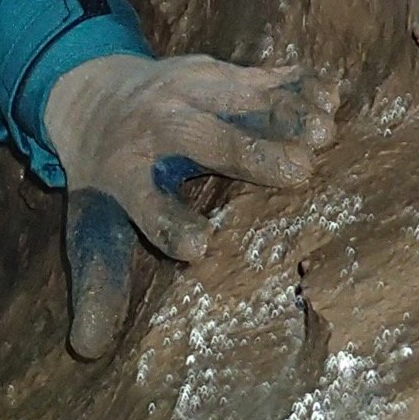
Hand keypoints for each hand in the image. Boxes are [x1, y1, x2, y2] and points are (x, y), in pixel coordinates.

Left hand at [42, 52, 334, 361]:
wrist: (92, 93)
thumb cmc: (106, 175)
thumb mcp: (92, 226)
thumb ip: (98, 284)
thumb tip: (88, 349)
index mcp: (123, 173)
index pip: (145, 202)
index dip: (170, 224)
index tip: (201, 249)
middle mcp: (155, 127)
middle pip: (199, 138)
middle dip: (246, 153)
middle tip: (299, 173)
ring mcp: (187, 91)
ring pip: (235, 97)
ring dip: (280, 110)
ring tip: (325, 132)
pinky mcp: (218, 70)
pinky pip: (259, 73)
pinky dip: (294, 83)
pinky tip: (331, 95)